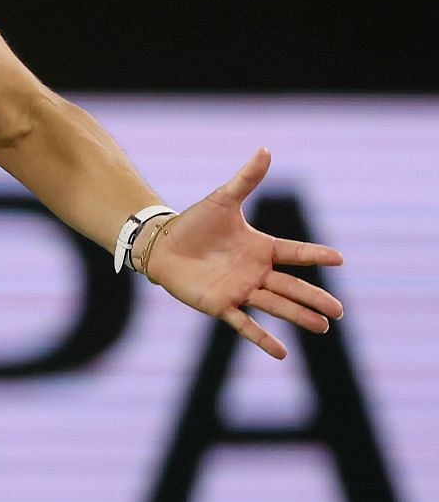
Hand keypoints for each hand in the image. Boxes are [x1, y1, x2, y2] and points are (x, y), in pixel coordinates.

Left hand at [144, 147, 344, 358]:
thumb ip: (246, 179)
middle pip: (292, 286)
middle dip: (315, 298)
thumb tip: (265, 149)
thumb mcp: (223, 200)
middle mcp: (255, 272)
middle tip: (339, 311)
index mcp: (261, 248)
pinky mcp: (220, 305)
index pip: (295, 253)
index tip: (340, 259)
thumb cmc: (194, 223)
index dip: (315, 255)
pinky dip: (262, 338)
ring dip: (299, 316)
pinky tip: (283, 352)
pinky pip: (245, 324)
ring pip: (276, 305)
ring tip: (324, 327)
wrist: (161, 244)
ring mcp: (240, 290)